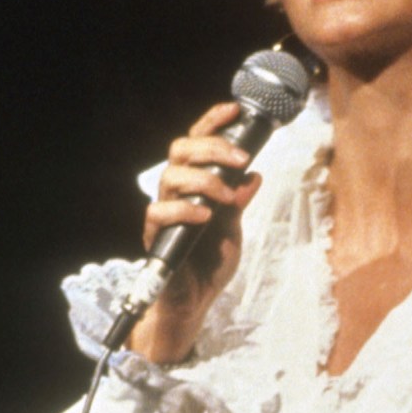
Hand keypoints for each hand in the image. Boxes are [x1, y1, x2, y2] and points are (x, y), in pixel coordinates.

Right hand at [132, 102, 261, 362]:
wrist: (197, 302)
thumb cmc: (211, 263)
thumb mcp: (234, 229)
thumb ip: (239, 202)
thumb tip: (255, 175)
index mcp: (195, 184)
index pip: (198, 142)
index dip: (213, 122)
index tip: (235, 110)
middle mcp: (177, 192)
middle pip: (181, 148)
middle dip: (212, 147)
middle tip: (240, 160)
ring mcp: (165, 211)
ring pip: (171, 175)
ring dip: (203, 179)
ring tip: (226, 196)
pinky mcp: (156, 235)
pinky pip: (160, 212)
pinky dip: (184, 210)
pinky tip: (205, 216)